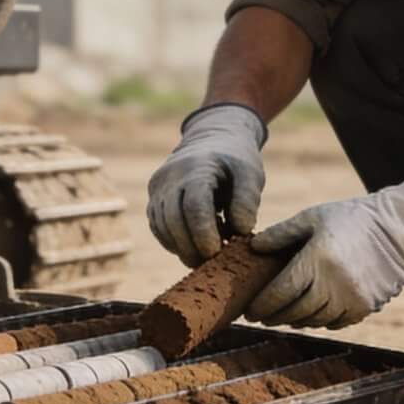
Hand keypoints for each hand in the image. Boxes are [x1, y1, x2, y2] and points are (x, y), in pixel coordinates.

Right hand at [146, 103, 268, 266]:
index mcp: (196, 167)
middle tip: (212, 262)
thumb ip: (247, 200)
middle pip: (172, 219)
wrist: (211, 141)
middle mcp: (170, 177)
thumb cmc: (235, 160)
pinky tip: (195, 246)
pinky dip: (174, 242)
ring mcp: (158, 189)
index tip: (216, 252)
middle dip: (191, 246)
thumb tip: (241, 231)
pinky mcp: (154, 201)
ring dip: (182, 248)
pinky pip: (158, 228)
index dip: (203, 232)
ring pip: (161, 227)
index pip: (194, 204)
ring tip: (206, 256)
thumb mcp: (250, 173)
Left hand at [245, 177, 403, 329]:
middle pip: (294, 311)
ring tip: (283, 315)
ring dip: (295, 320)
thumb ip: (281, 233)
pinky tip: (310, 313)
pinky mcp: (365, 308)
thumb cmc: (351, 218)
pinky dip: (318, 320)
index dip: (261, 305)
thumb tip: (253, 248)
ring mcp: (351, 299)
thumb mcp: (313, 217)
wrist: (400, 230)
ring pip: (313, 320)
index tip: (249, 310)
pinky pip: (334, 323)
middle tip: (261, 316)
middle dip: (274, 316)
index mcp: (317, 259)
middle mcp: (333, 284)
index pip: (280, 292)